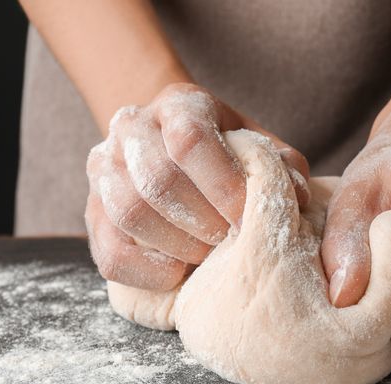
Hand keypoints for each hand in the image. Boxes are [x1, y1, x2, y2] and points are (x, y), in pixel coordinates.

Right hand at [86, 83, 309, 289]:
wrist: (174, 148)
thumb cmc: (227, 153)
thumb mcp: (258, 147)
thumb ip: (281, 166)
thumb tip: (297, 196)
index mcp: (179, 104)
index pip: (190, 140)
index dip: (223, 185)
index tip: (248, 219)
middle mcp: (133, 127)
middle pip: (157, 179)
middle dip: (203, 221)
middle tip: (230, 241)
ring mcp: (105, 166)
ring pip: (129, 211)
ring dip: (177, 244)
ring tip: (207, 256)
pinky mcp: (93, 209)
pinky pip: (108, 250)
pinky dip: (145, 270)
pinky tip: (178, 273)